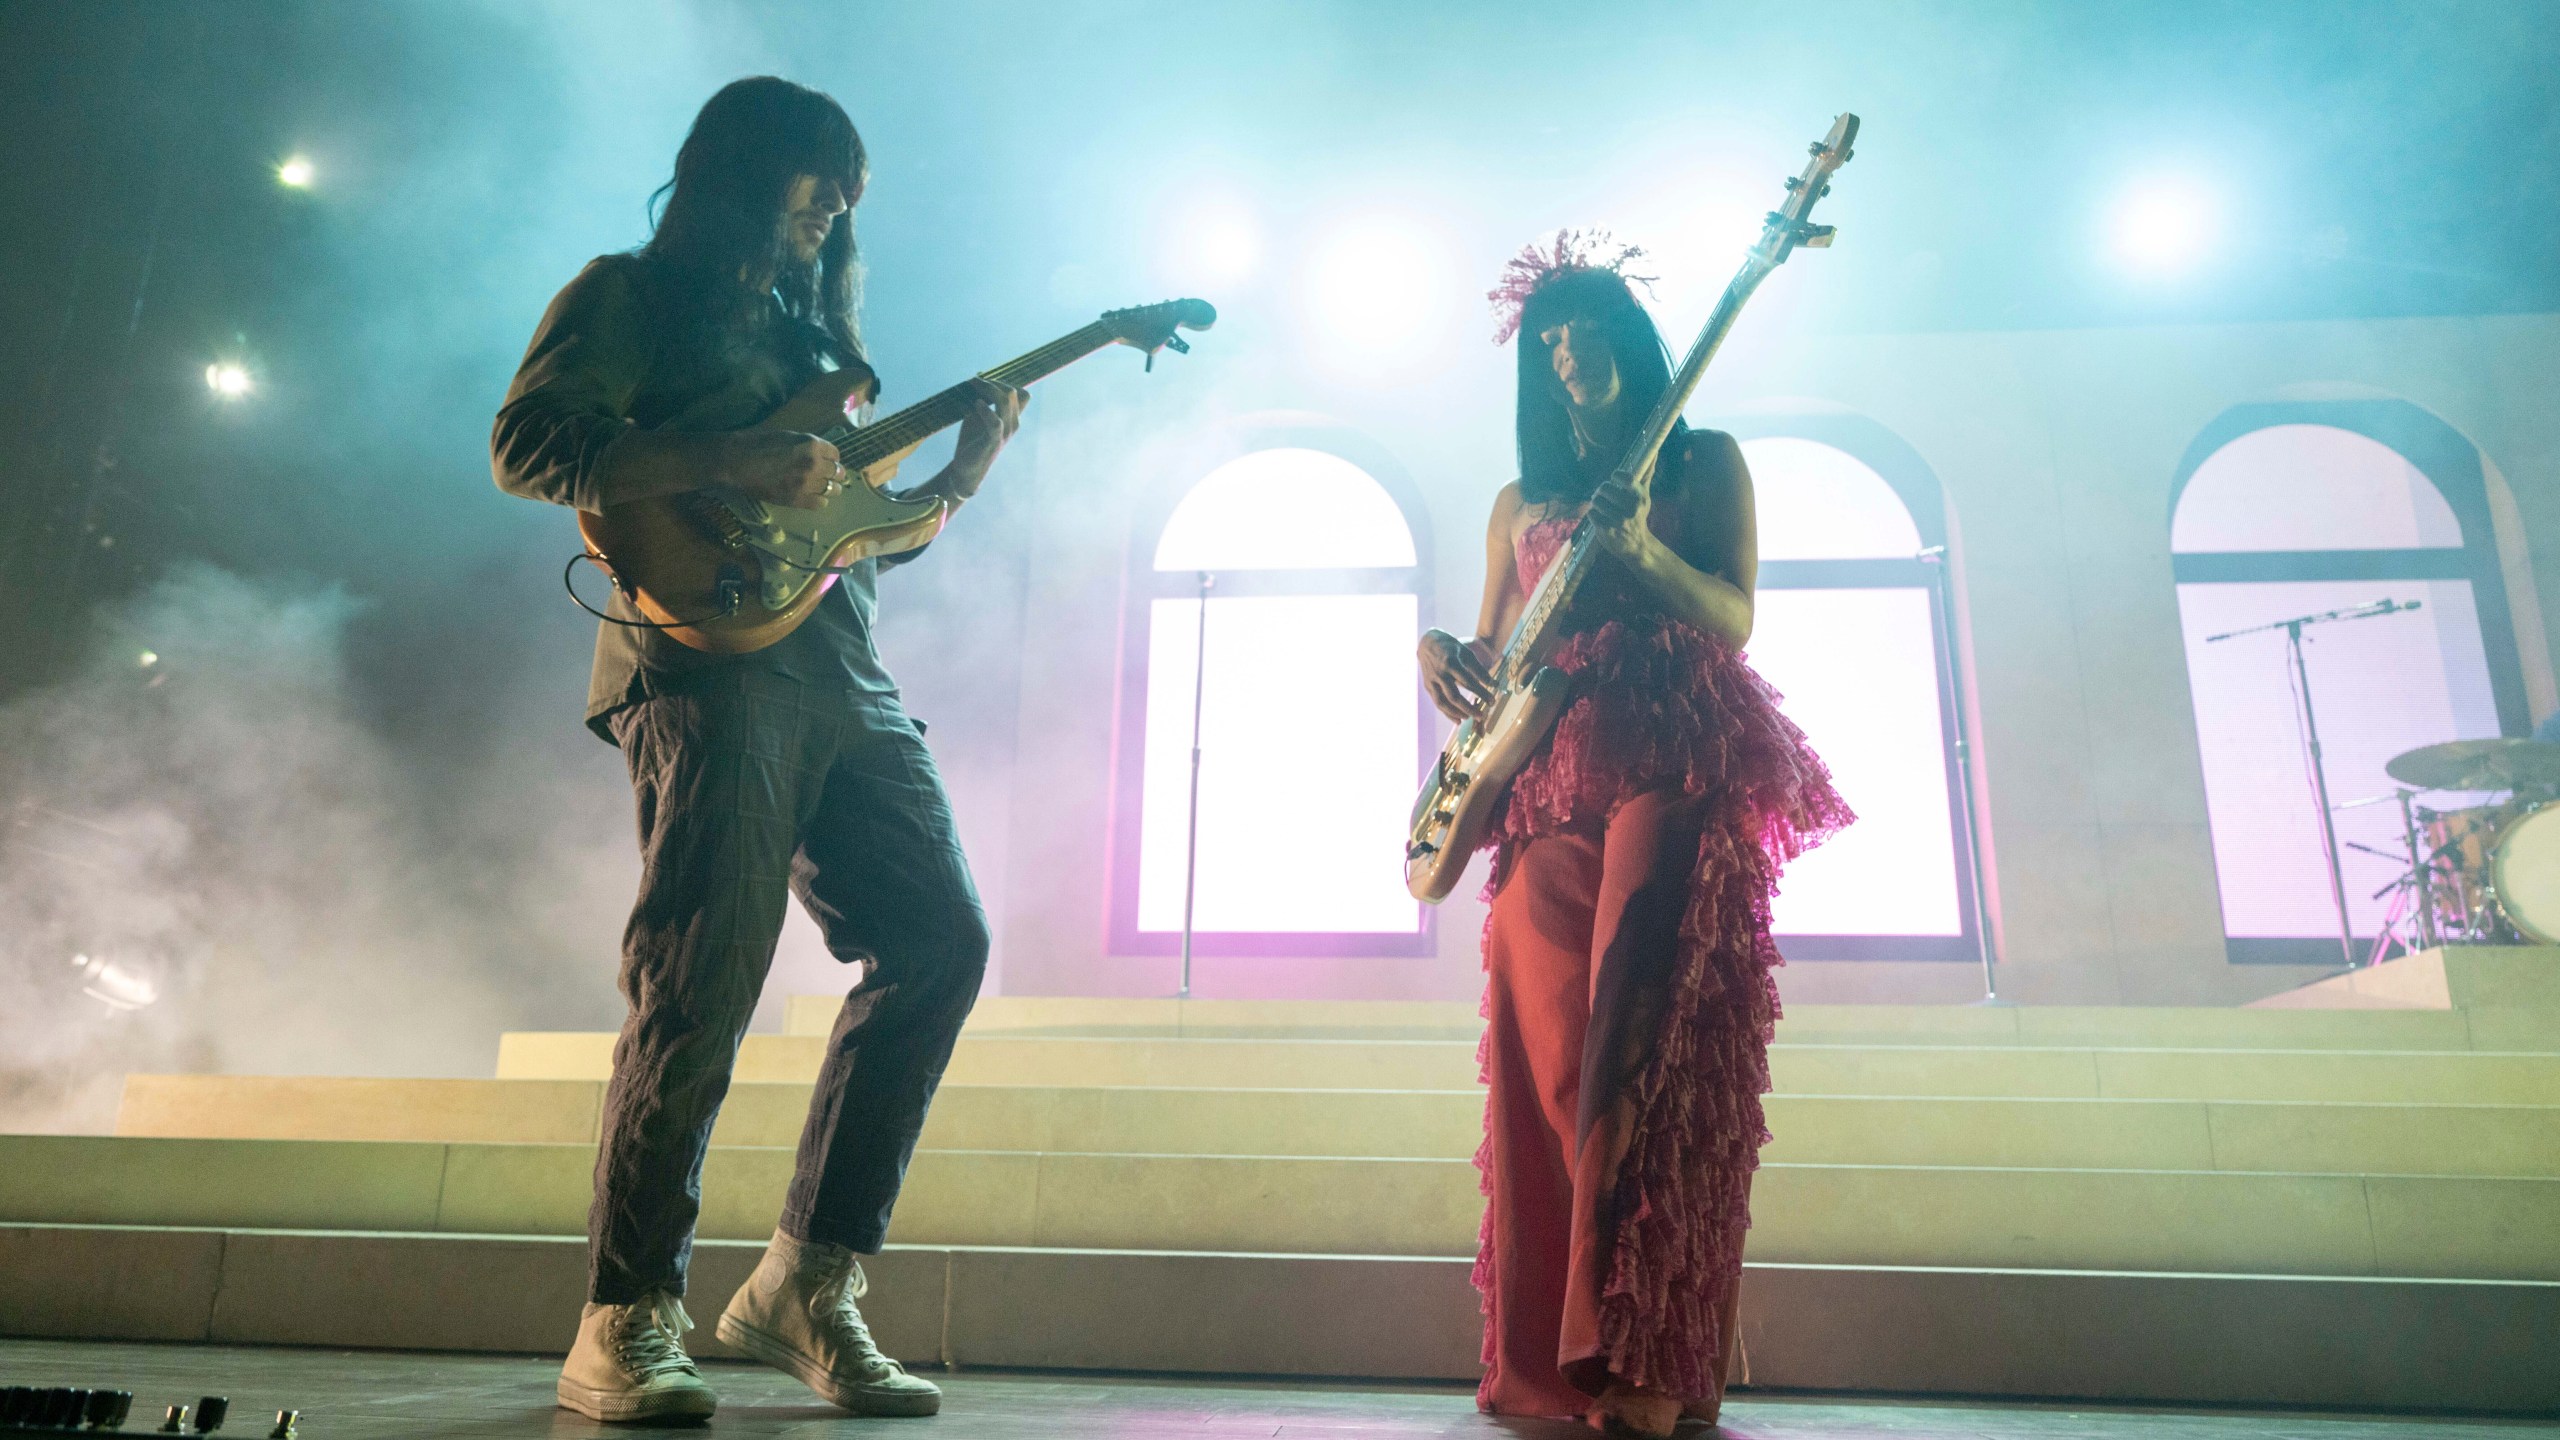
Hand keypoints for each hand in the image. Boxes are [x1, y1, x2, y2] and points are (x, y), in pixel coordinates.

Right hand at [721, 430, 844, 508]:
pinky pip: (820, 504)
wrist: (738, 461)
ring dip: (830, 489)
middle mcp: (814, 464)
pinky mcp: (797, 499)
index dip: (832, 459)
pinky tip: (813, 498)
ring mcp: (807, 483)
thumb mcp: (788, 436)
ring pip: (833, 490)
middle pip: (837, 472)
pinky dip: (819, 501)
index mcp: (812, 444)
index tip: (828, 462)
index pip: (836, 454)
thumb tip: (819, 454)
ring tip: (823, 489)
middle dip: (834, 474)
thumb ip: (806, 446)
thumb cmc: (758, 444)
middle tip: (829, 477)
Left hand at [945, 377, 1026, 497]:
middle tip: (974, 381)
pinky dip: (985, 410)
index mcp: (1012, 418)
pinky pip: (995, 421)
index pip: (1022, 393)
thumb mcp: (977, 416)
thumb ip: (981, 400)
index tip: (984, 379)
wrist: (967, 468)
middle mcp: (1013, 424)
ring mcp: (1005, 432)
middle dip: (994, 382)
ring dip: (989, 389)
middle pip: (1014, 392)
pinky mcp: (993, 441)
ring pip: (1006, 401)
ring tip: (973, 386)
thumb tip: (975, 379)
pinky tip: (976, 404)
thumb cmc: (972, 441)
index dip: (1005, 382)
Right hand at [1418, 628, 1498, 721]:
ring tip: (1470, 718)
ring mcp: (1432, 681)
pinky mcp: (1428, 686)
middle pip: (1454, 696)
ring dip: (1457, 713)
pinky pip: (1438, 702)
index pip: (1468, 682)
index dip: (1481, 692)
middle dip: (1469, 708)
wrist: (1427, 643)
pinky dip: (1447, 713)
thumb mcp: (1466, 653)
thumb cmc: (1451, 648)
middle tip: (1481, 716)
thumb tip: (1492, 684)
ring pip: (1443, 702)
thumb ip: (1478, 669)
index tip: (1492, 701)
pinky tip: (1458, 720)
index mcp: (1451, 663)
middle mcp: (1440, 674)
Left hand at [1587, 470, 1656, 564]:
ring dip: (1596, 503)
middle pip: (1604, 488)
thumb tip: (1654, 452)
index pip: (1625, 478)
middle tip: (1604, 495)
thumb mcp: (1644, 495)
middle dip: (1601, 491)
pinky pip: (1591, 513)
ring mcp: (1619, 520)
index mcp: (1640, 497)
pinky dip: (1593, 514)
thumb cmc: (1638, 515)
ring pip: (1596, 501)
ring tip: (1602, 507)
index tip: (1615, 480)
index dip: (1615, 476)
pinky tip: (1600, 518)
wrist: (1637, 546)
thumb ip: (1647, 473)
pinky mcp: (1607, 530)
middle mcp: (1631, 509)